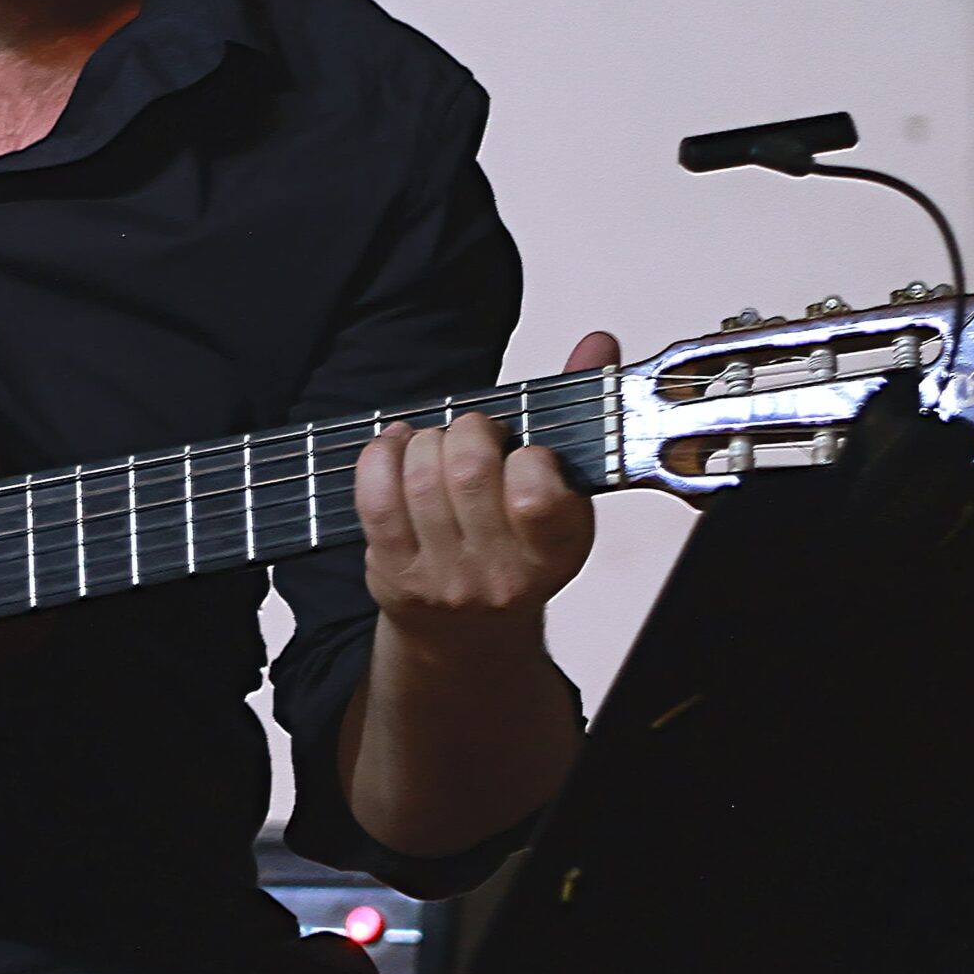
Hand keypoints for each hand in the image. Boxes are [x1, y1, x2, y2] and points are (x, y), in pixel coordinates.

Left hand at [353, 332, 619, 639]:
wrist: (469, 631)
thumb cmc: (518, 543)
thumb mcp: (562, 490)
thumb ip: (581, 412)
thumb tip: (597, 342)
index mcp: (559, 546)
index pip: (537, 493)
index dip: (526, 455)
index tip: (525, 451)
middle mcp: (504, 572)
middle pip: (468, 471)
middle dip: (467, 431)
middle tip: (473, 434)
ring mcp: (445, 578)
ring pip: (420, 481)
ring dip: (424, 442)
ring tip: (435, 442)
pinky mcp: (395, 574)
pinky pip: (376, 501)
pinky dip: (381, 458)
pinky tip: (396, 446)